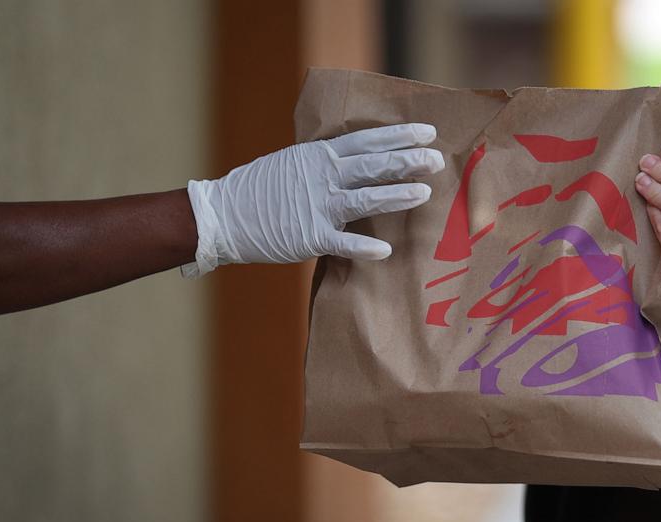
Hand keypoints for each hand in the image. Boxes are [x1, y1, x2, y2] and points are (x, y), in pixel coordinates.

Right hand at [183, 123, 444, 276]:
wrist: (222, 215)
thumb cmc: (261, 191)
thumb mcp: (294, 164)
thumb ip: (326, 163)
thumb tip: (360, 160)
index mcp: (319, 155)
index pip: (367, 140)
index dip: (399, 136)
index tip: (428, 132)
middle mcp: (322, 175)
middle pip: (373, 165)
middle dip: (408, 161)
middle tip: (438, 160)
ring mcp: (316, 205)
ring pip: (365, 198)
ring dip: (396, 195)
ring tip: (424, 193)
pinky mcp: (309, 236)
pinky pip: (342, 242)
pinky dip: (363, 247)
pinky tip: (385, 250)